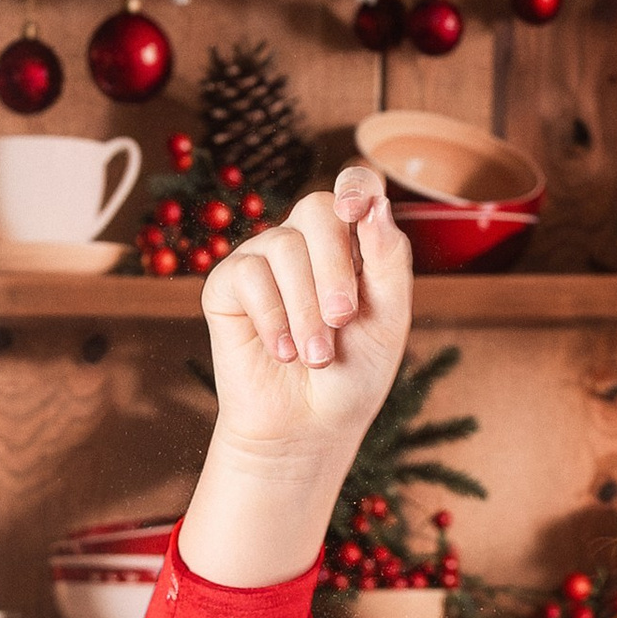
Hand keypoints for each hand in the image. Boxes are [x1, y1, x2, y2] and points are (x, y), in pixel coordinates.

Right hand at [183, 169, 412, 588]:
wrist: (308, 431)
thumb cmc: (351, 377)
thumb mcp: (388, 321)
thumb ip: (388, 261)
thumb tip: (375, 204)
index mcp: (350, 242)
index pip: (354, 187)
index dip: (356, 186)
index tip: (358, 209)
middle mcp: (306, 241)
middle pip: (318, 211)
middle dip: (335, 269)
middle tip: (342, 320)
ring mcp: (264, 258)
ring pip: (284, 247)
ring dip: (305, 309)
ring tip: (314, 356)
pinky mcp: (228, 285)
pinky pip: (248, 275)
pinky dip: (271, 317)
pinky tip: (281, 351)